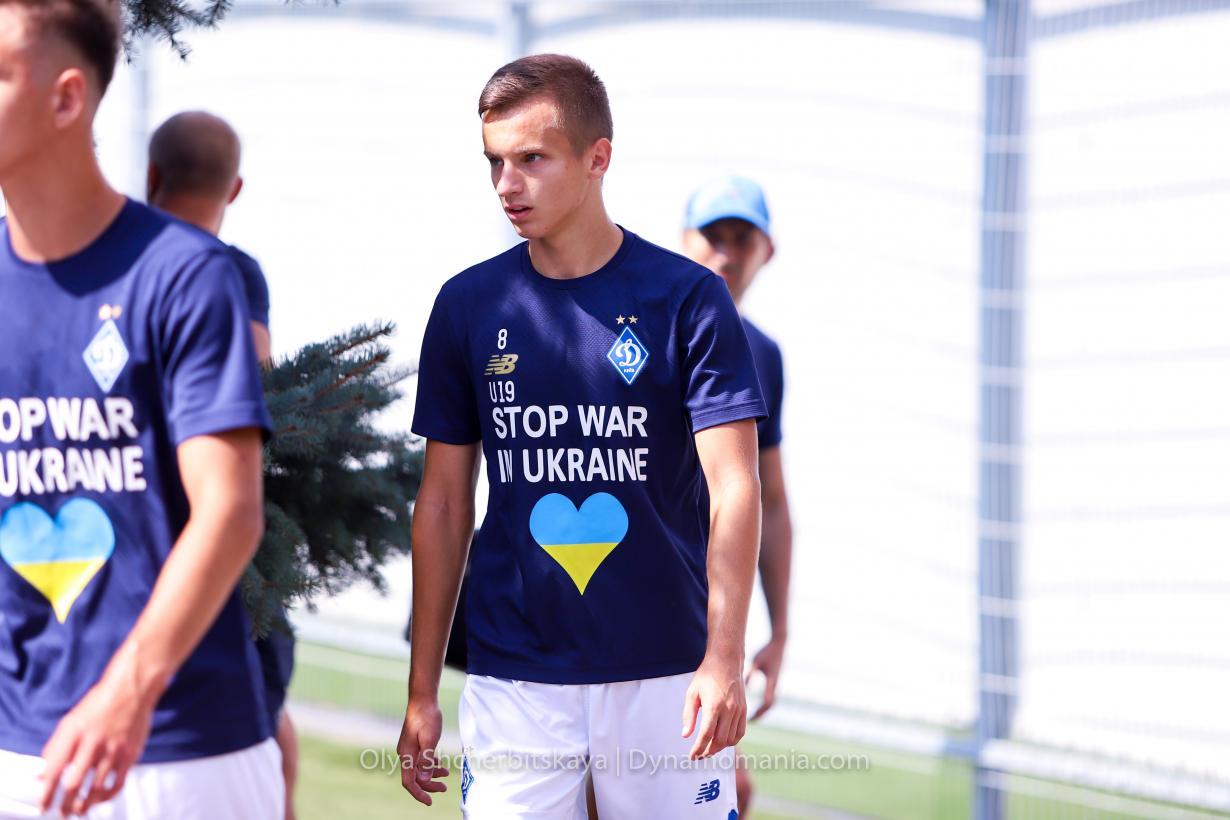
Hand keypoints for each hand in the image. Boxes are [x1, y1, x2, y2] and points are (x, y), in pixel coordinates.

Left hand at [39, 653, 156, 816]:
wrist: (133, 689)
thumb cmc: (101, 703)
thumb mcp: (71, 721)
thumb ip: (56, 747)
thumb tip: (43, 772)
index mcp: (74, 732)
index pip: (54, 770)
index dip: (46, 792)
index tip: (43, 804)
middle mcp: (93, 742)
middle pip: (73, 784)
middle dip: (64, 805)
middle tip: (61, 813)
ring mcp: (113, 749)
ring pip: (95, 789)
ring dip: (84, 805)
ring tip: (79, 811)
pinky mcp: (130, 754)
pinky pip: (117, 783)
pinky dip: (107, 796)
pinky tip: (101, 798)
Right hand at [398, 698, 449, 805]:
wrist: (423, 699)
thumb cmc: (427, 718)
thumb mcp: (430, 740)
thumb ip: (426, 760)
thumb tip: (423, 779)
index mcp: (406, 755)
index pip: (409, 781)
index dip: (419, 793)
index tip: (430, 801)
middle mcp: (405, 754)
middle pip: (414, 777)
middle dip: (428, 785)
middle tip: (444, 788)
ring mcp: (409, 748)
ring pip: (418, 769)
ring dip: (431, 775)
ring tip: (446, 775)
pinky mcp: (415, 743)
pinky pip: (421, 760)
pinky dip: (430, 765)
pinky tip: (440, 766)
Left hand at [681, 653, 746, 759]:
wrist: (726, 661)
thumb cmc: (706, 676)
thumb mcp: (692, 693)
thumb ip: (688, 715)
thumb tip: (685, 735)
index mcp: (714, 706)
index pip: (706, 735)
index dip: (698, 749)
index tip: (692, 756)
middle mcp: (729, 710)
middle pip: (720, 741)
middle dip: (709, 751)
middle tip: (699, 754)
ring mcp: (739, 710)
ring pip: (731, 739)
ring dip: (720, 747)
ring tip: (710, 748)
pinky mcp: (744, 709)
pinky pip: (741, 732)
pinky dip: (732, 740)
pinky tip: (723, 740)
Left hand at [747, 637, 785, 720]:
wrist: (779, 645)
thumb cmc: (766, 652)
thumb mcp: (756, 662)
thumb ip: (750, 674)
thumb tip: (742, 687)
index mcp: (772, 681)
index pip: (767, 702)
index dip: (758, 712)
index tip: (749, 718)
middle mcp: (776, 686)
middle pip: (769, 706)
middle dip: (760, 715)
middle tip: (749, 722)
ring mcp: (776, 685)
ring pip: (771, 704)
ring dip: (762, 712)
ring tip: (751, 718)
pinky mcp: (775, 684)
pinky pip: (770, 699)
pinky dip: (763, 706)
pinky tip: (755, 708)